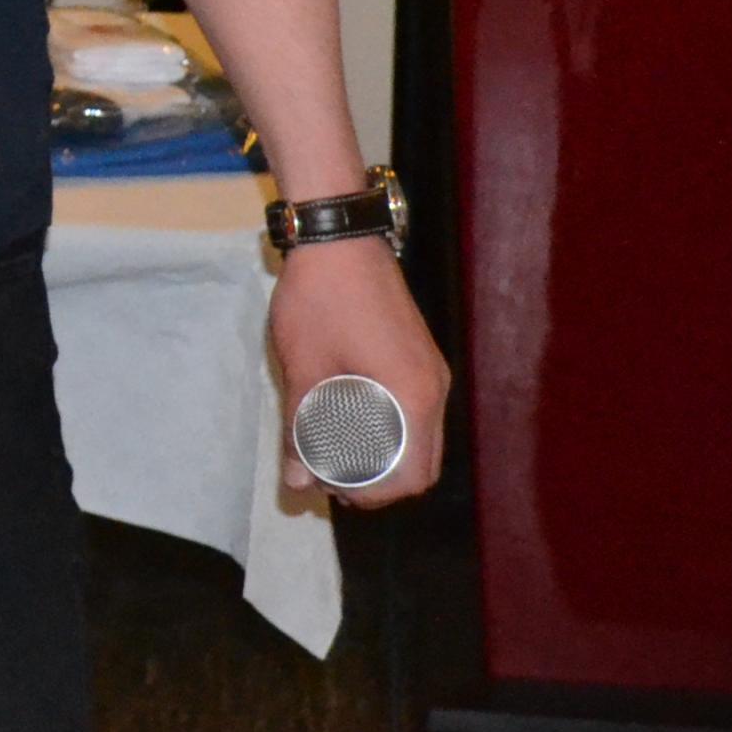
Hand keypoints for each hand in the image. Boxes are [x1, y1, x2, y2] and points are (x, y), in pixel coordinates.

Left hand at [267, 237, 450, 505]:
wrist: (338, 237)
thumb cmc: (321, 302)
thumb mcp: (305, 370)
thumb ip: (303, 431)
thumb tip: (298, 484)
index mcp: (414, 398)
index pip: (411, 476)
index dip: (373, 494)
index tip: (332, 488)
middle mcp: (433, 389)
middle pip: (421, 464)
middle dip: (378, 479)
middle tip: (330, 475)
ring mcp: (430, 370)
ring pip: (418, 437)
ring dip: (381, 452)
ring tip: (331, 447)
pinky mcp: (418, 355)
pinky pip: (413, 410)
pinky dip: (386, 426)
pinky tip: (345, 415)